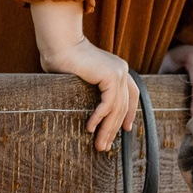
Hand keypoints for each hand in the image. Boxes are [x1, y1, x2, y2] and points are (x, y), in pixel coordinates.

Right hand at [31, 0, 138, 151]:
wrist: (60, 46)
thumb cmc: (65, 61)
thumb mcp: (85, 79)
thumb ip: (92, 91)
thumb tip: (91, 113)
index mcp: (118, 70)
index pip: (131, 96)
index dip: (129, 113)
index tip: (126, 129)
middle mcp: (122, 71)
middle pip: (123, 107)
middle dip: (114, 129)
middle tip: (104, 146)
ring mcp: (119, 72)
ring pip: (116, 108)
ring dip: (107, 129)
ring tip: (98, 144)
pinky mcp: (112, 76)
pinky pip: (108, 104)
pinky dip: (100, 118)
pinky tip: (90, 128)